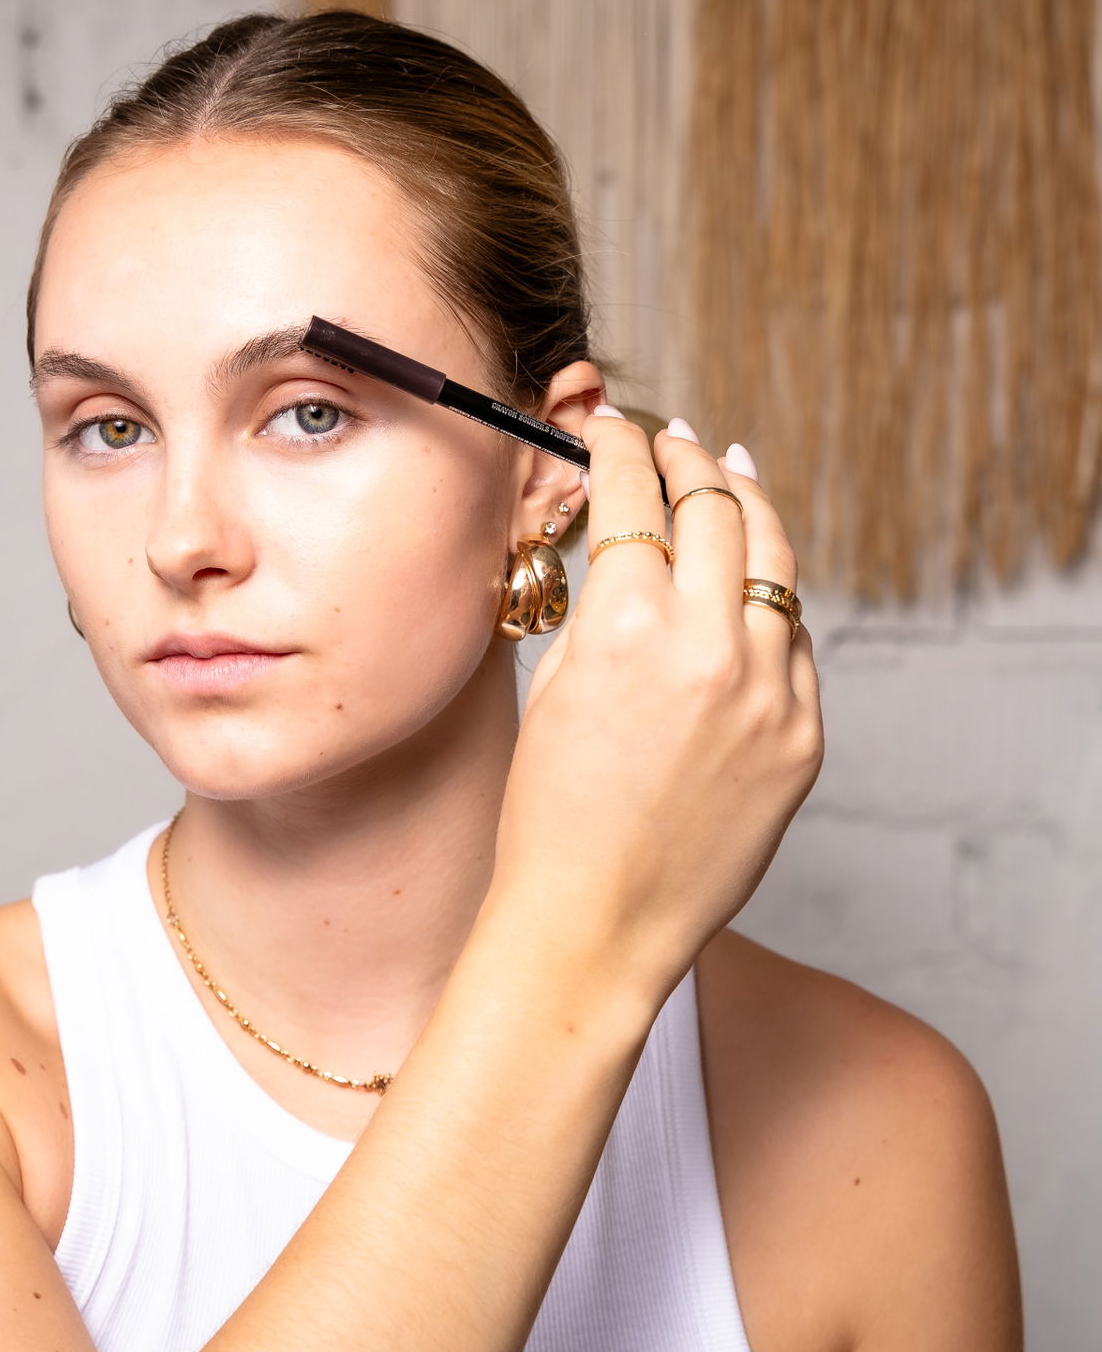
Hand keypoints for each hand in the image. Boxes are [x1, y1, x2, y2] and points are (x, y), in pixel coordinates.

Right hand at [488, 409, 822, 1005]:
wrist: (594, 923)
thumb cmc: (549, 816)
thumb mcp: (555, 685)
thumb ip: (602, 605)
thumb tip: (628, 542)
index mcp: (627, 625)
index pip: (634, 493)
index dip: (619, 445)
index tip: (612, 427)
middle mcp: (709, 645)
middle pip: (715, 507)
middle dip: (689, 460)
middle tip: (675, 441)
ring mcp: (769, 691)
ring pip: (774, 562)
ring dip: (748, 509)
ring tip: (730, 477)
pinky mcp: (803, 737)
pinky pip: (793, 644)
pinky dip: (767, 606)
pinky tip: (749, 591)